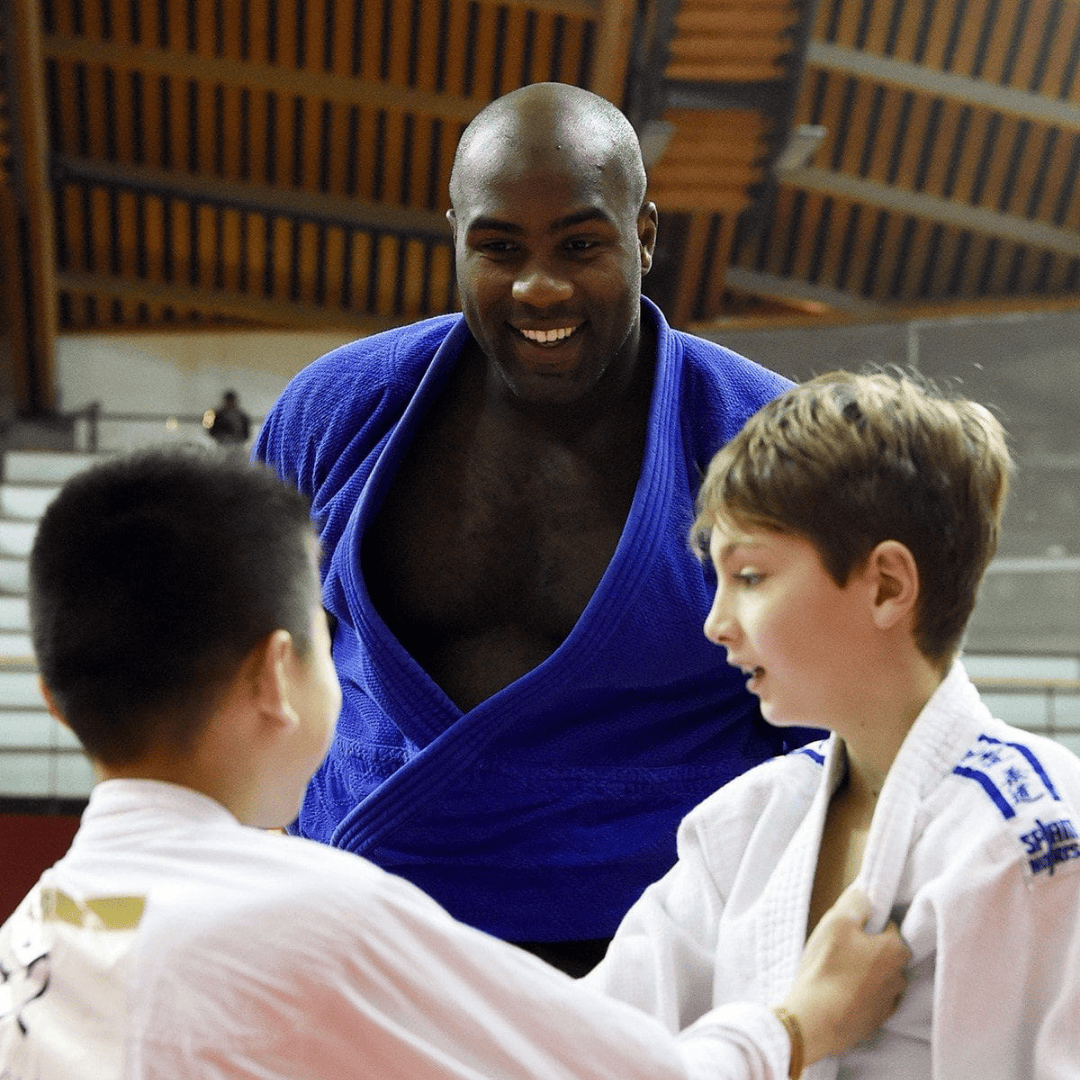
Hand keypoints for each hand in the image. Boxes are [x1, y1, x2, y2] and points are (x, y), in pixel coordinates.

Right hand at [779, 885, 909, 1065]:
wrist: (815, 1020)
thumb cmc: (827, 967)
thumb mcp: (837, 921)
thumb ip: (856, 902)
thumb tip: (866, 897)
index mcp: (896, 950)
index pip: (888, 925)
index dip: (866, 923)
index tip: (848, 928)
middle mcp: (900, 977)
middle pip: (884, 951)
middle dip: (866, 947)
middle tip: (839, 948)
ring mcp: (889, 1003)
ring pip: (878, 975)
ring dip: (863, 971)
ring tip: (836, 971)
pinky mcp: (875, 1021)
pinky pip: (870, 997)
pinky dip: (858, 992)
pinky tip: (839, 991)